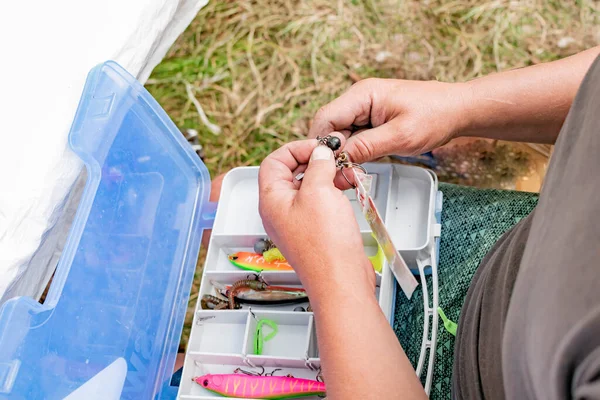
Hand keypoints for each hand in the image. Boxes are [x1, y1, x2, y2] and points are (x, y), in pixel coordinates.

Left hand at [258, 138, 375, 301]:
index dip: (296, 149)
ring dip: (327, 176)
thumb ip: (317, 166)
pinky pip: (319, 202)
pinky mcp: (314, 230)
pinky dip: (333, 191)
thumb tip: (319, 153)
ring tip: (348, 173)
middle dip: (315, 162)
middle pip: (291, 173)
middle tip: (335, 159)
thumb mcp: (319, 191)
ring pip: (308, 187)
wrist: (340, 280)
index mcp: (271, 199)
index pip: (273, 161)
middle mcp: (280, 210)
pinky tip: (349, 188)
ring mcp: (297, 222)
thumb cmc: (325, 244)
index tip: (318, 147)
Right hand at [309, 78, 467, 164]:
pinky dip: (354, 151)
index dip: (321, 144)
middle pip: (329, 127)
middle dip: (332, 152)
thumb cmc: (435, 116)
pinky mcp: (371, 120)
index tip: (329, 166)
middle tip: (341, 175)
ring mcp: (364, 109)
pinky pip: (353, 137)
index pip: (325, 118)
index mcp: (362, 95)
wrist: (458, 110)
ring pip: (340, 134)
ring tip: (351, 172)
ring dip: (343, 153)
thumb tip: (338, 160)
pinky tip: (360, 164)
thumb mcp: (400, 136)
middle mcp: (358, 99)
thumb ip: (366, 147)